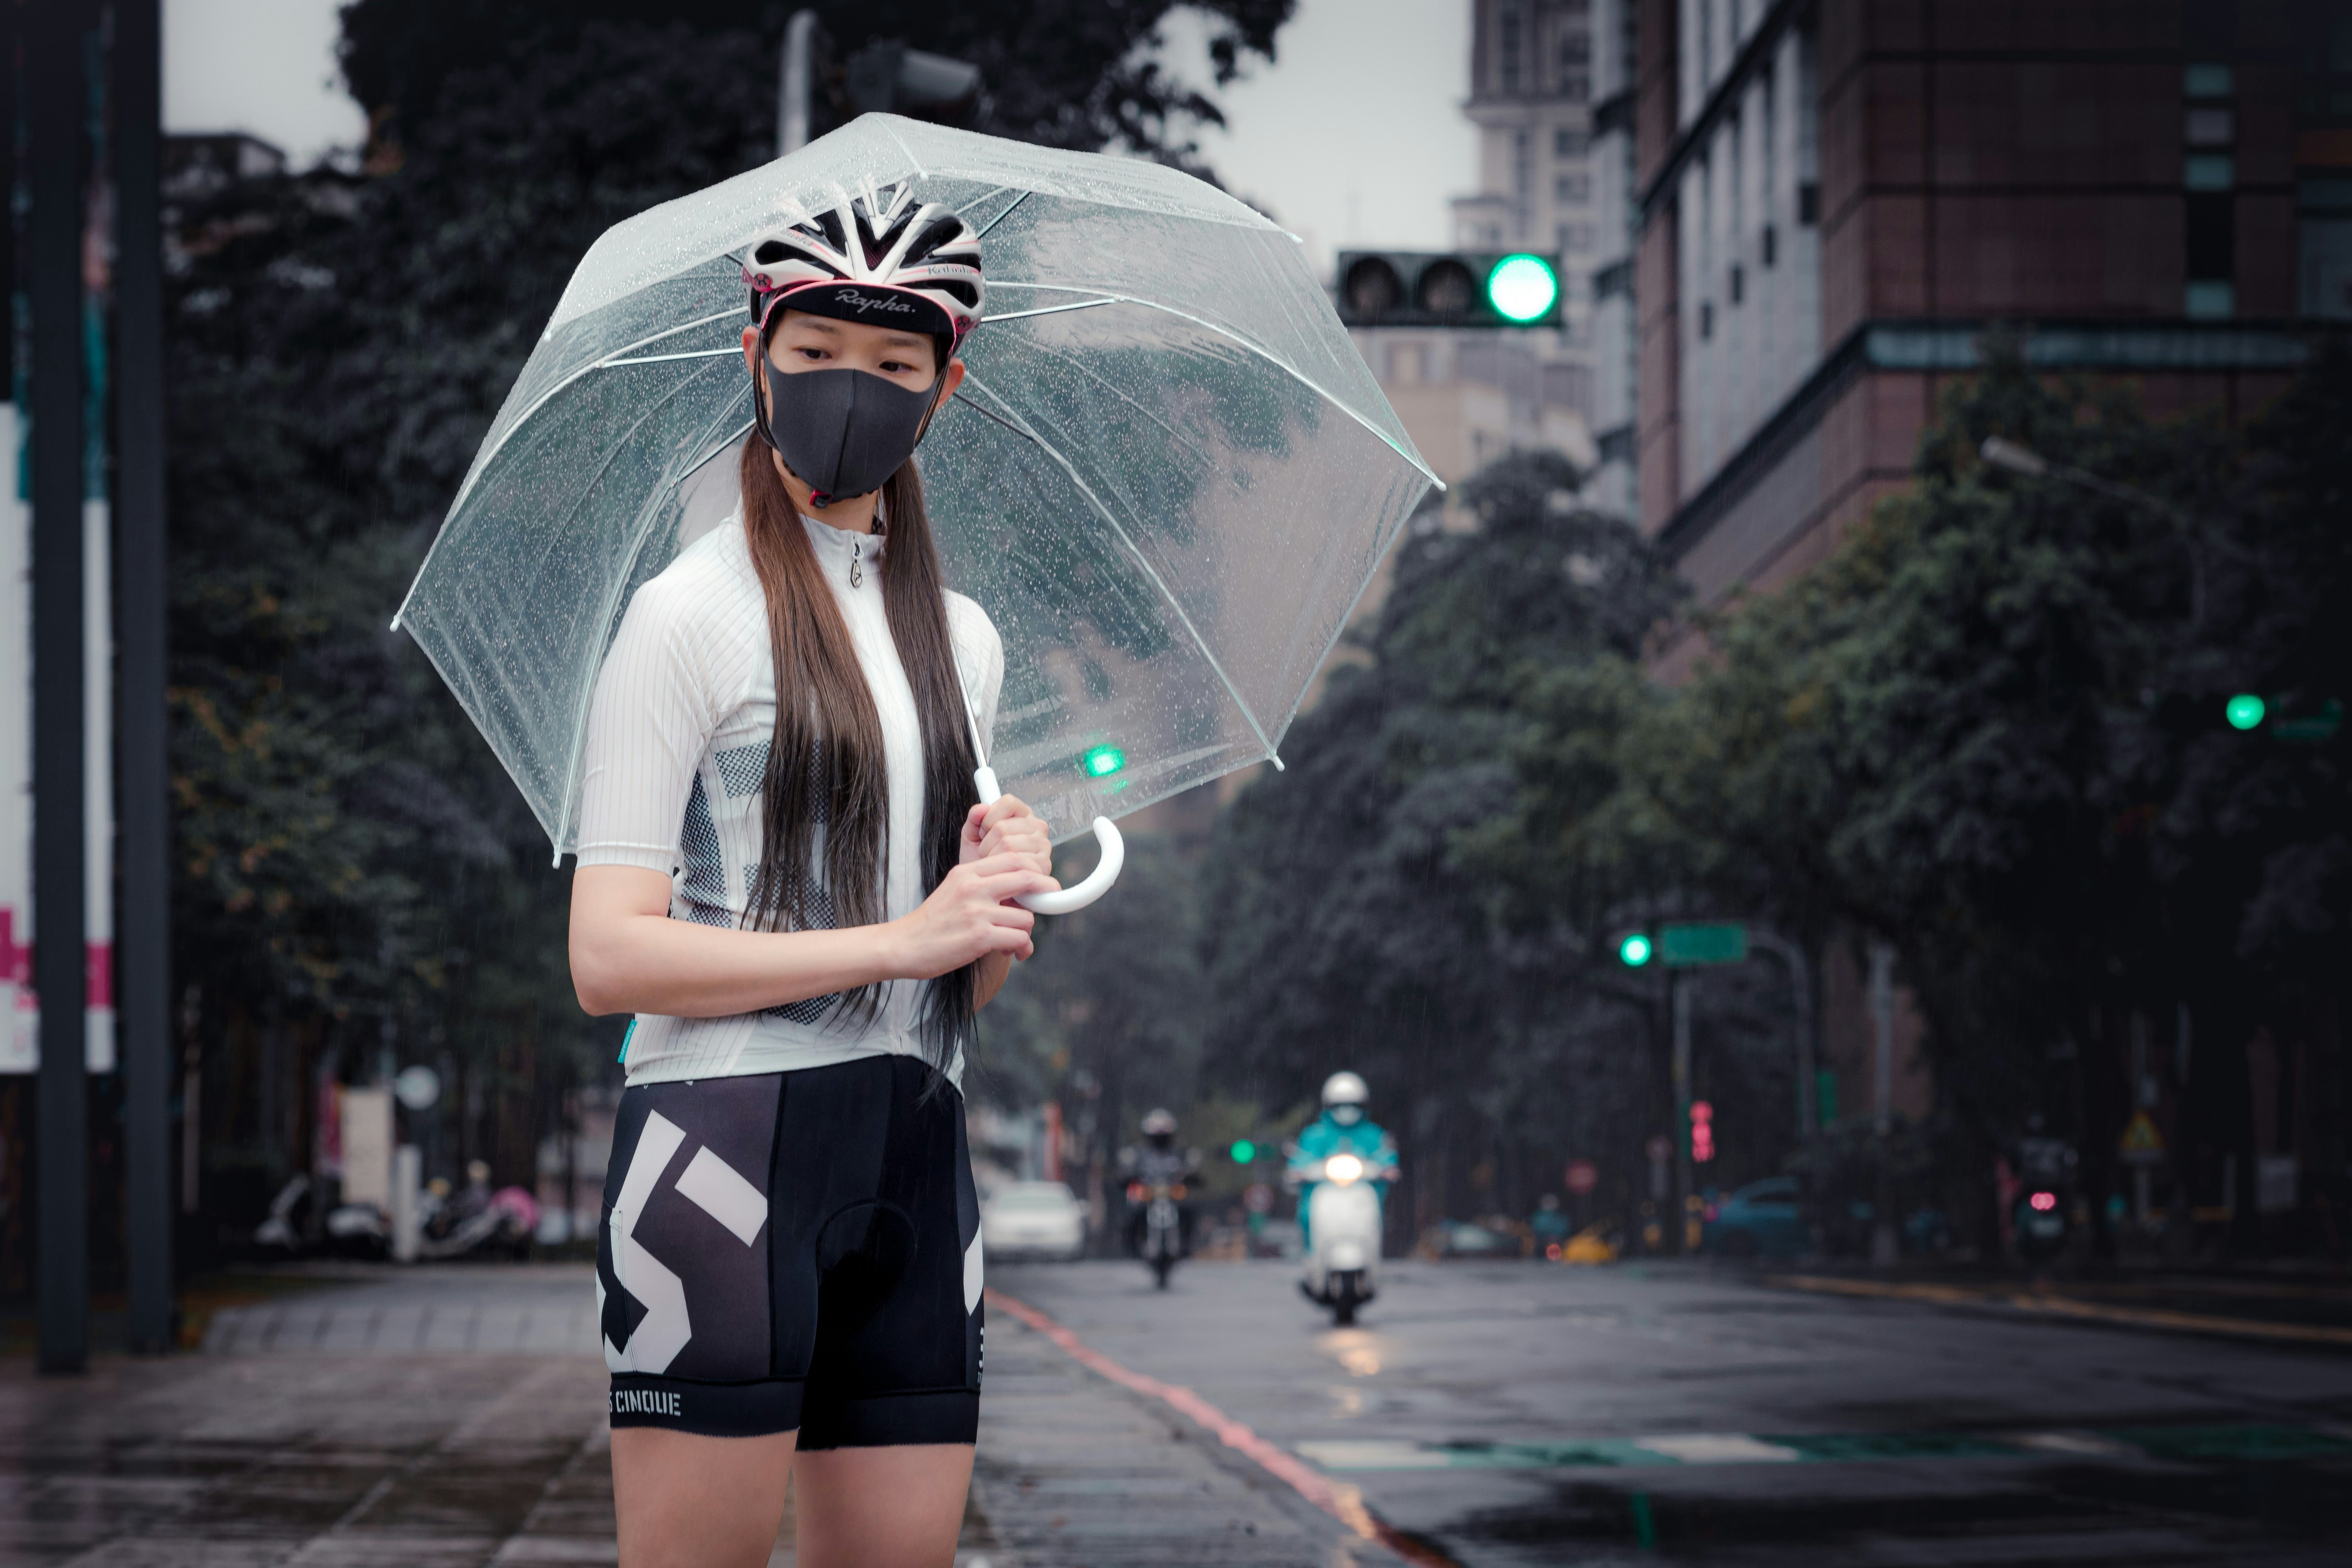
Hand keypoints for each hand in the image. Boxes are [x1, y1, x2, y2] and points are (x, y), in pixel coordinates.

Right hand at [889, 853, 1058, 977]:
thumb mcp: (954, 889)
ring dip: (1025, 931)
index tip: (1042, 881)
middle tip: (1050, 898)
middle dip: (1045, 889)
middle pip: (1026, 878)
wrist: (905, 945)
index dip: (1034, 869)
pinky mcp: (980, 937)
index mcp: (967, 872)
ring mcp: (977, 912)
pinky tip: (1010, 952)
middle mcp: (974, 887)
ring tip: (1014, 941)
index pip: (1012, 858)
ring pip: (1026, 916)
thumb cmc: (932, 921)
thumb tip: (1018, 889)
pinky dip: (1021, 948)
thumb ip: (983, 884)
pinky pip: (1019, 938)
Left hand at [961, 794, 1052, 880]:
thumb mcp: (973, 837)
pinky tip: (1003, 873)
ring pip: (1007, 844)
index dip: (989, 818)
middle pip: (1003, 826)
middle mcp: (1037, 827)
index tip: (985, 831)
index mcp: (1023, 815)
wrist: (988, 889)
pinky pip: (1016, 862)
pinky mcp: (1044, 865)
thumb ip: (974, 819)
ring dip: (993, 857)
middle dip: (987, 843)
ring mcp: (1043, 846)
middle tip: (988, 853)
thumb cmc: (983, 863)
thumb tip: (981, 808)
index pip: (1008, 802)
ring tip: (995, 863)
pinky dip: (1003, 870)